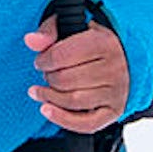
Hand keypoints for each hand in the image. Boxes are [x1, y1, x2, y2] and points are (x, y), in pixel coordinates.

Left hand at [24, 15, 128, 133]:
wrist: (122, 59)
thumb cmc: (90, 43)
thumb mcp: (71, 27)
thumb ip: (49, 31)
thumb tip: (31, 40)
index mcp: (104, 43)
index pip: (61, 55)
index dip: (43, 60)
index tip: (41, 61)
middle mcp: (114, 68)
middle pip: (65, 80)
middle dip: (48, 78)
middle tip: (47, 74)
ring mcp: (116, 92)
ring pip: (72, 101)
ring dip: (49, 98)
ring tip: (41, 91)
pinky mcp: (114, 111)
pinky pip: (85, 123)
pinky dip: (62, 119)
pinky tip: (46, 109)